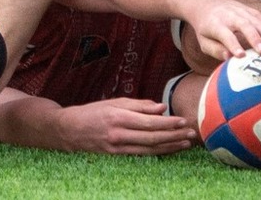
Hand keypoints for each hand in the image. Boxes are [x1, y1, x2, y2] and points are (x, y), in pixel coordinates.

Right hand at [56, 99, 196, 154]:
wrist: (69, 130)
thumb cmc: (93, 112)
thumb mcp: (114, 102)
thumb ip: (139, 105)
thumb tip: (161, 108)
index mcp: (118, 116)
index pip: (149, 122)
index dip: (168, 123)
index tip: (183, 121)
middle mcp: (118, 134)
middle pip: (152, 138)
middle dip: (174, 136)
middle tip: (191, 133)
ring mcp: (117, 148)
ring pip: (149, 150)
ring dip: (170, 147)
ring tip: (186, 144)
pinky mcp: (116, 157)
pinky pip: (141, 155)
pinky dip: (157, 153)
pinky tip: (169, 150)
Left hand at [180, 0, 260, 59]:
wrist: (208, 4)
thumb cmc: (206, 29)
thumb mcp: (203, 41)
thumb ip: (215, 50)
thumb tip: (229, 58)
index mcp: (216, 23)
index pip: (226, 34)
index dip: (233, 44)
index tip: (242, 56)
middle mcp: (232, 15)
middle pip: (245, 26)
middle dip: (256, 39)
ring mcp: (245, 12)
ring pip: (260, 23)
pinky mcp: (254, 12)